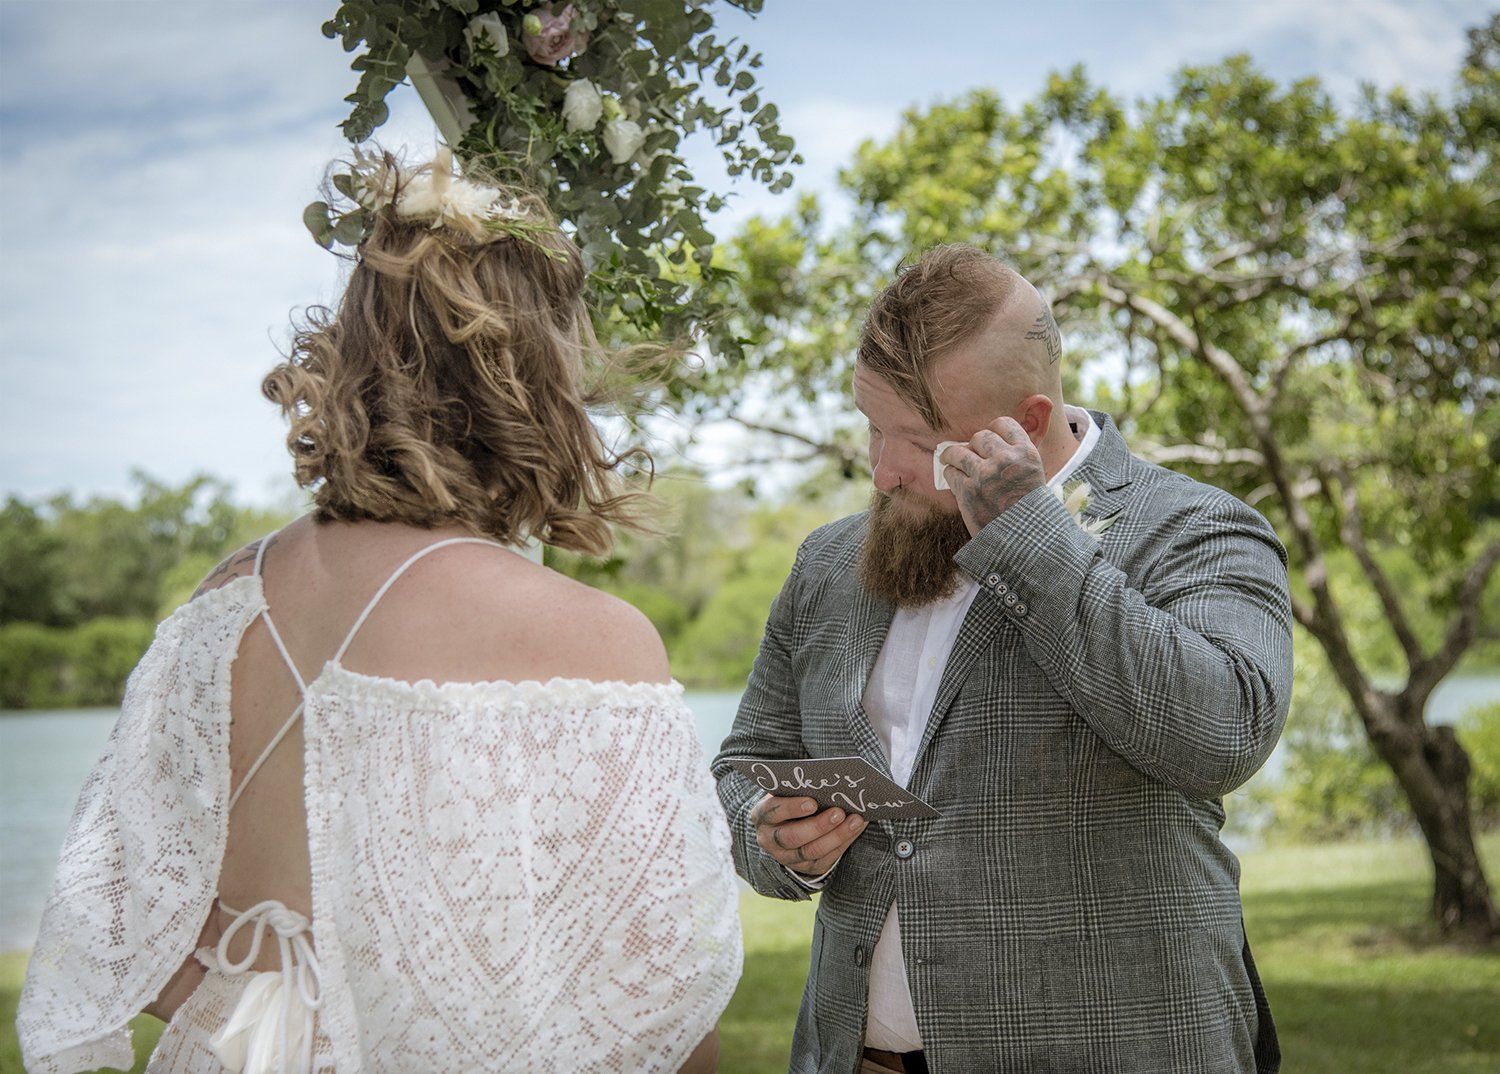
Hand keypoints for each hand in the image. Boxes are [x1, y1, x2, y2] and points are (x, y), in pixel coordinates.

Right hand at [751, 794, 865, 876]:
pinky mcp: (807, 868)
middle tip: (839, 812)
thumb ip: (798, 788)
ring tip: (855, 820)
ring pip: (811, 851)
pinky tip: (857, 828)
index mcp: (762, 816)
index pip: (773, 811)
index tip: (812, 801)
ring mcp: (788, 857)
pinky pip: (826, 859)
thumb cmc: (790, 800)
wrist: (786, 827)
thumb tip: (827, 779)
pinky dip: (844, 843)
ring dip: (836, 836)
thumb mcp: (787, 792)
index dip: (792, 807)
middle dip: (818, 825)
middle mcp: (770, 840)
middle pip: (793, 837)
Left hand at [938, 417, 1045, 534]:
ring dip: (953, 455)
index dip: (994, 429)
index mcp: (1026, 453)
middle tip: (970, 452)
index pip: (1004, 424)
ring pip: (959, 451)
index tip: (989, 437)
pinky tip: (955, 479)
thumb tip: (994, 443)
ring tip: (950, 459)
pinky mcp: (968, 491)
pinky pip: (951, 473)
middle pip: (980, 436)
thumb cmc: (1031, 512)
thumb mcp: (1035, 476)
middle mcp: (1005, 459)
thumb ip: (1018, 458)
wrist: (1026, 541)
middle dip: (974, 444)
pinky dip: (951, 475)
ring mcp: (985, 474)